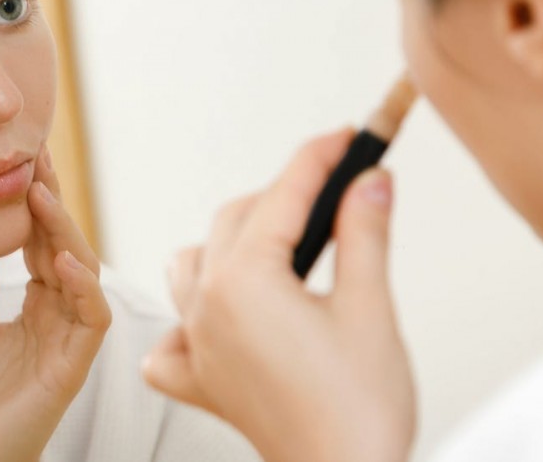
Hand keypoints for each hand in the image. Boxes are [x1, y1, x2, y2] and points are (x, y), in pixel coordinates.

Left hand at [0, 146, 110, 461]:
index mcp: (40, 302)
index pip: (43, 240)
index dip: (35, 201)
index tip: (22, 158)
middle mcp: (61, 312)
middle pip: (65, 244)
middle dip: (52, 200)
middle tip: (37, 155)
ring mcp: (72, 336)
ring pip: (82, 270)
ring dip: (64, 232)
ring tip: (41, 195)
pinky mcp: (76, 363)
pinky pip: (90, 317)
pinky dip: (82, 286)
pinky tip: (64, 260)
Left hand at [142, 129, 414, 461]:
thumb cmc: (359, 407)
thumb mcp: (369, 308)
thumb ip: (364, 233)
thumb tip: (370, 180)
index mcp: (244, 282)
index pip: (282, 196)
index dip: (318, 158)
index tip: (346, 136)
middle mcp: (206, 306)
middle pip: (235, 221)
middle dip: (283, 195)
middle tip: (334, 185)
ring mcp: (196, 343)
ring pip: (192, 264)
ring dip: (230, 242)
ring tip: (278, 243)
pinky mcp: (200, 379)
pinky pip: (172, 334)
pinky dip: (189, 315)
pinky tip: (219, 317)